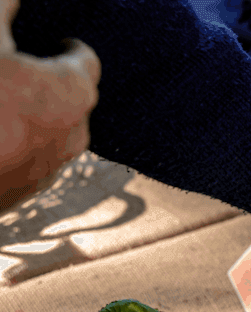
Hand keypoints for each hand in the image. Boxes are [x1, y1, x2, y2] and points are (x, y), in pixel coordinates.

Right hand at [0, 0, 100, 209]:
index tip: (59, 41)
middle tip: (20, 68)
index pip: (84, 61)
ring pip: (48, 132)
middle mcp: (72, 137)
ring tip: (1, 100)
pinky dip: (10, 142)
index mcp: (72, 93)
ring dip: (29, 115)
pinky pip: (24, 158)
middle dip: (48, 82)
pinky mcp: (18, 194)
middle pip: (69, 99)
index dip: (69, 47)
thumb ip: (4, 6)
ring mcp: (46, 171)